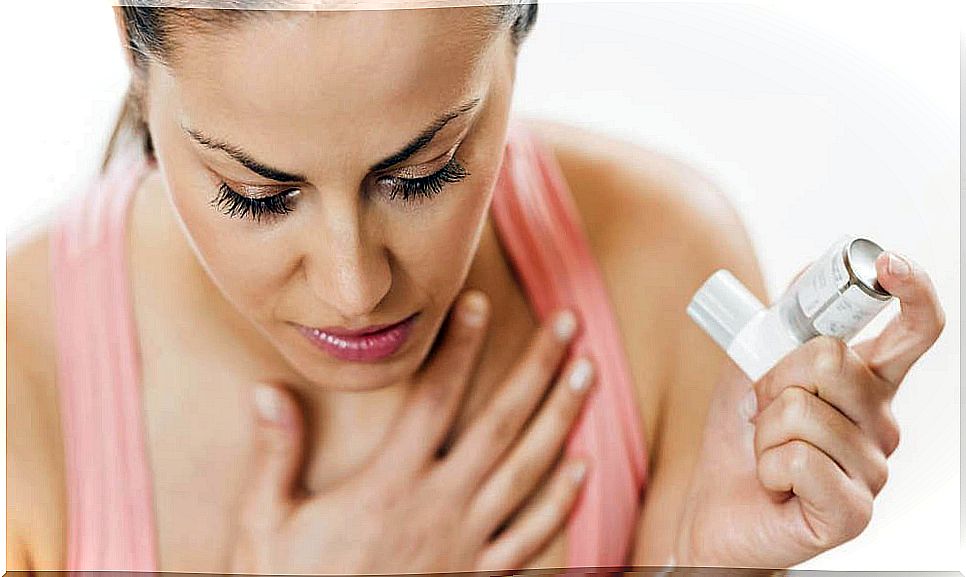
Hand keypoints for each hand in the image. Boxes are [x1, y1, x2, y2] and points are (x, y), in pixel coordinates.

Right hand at [228, 290, 596, 573]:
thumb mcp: (265, 525)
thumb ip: (273, 455)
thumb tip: (267, 391)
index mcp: (389, 485)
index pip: (434, 398)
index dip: (459, 347)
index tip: (477, 302)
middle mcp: (439, 506)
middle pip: (501, 424)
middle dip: (538, 369)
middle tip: (568, 324)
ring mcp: (465, 543)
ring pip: (528, 471)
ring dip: (561, 419)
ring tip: (587, 375)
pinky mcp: (476, 576)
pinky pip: (529, 536)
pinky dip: (560, 501)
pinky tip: (583, 468)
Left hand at [673, 250, 945, 567]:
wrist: (714, 507)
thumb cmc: (739, 437)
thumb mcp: (752, 366)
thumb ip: (785, 322)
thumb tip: (813, 271)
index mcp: (867, 383)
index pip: (915, 331)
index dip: (912, 291)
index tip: (887, 265)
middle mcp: (881, 423)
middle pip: (832, 360)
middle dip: (775, 379)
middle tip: (764, 411)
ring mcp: (872, 468)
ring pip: (803, 411)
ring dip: (764, 430)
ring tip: (767, 452)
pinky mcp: (853, 512)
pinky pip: (800, 462)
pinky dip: (768, 466)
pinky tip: (775, 484)